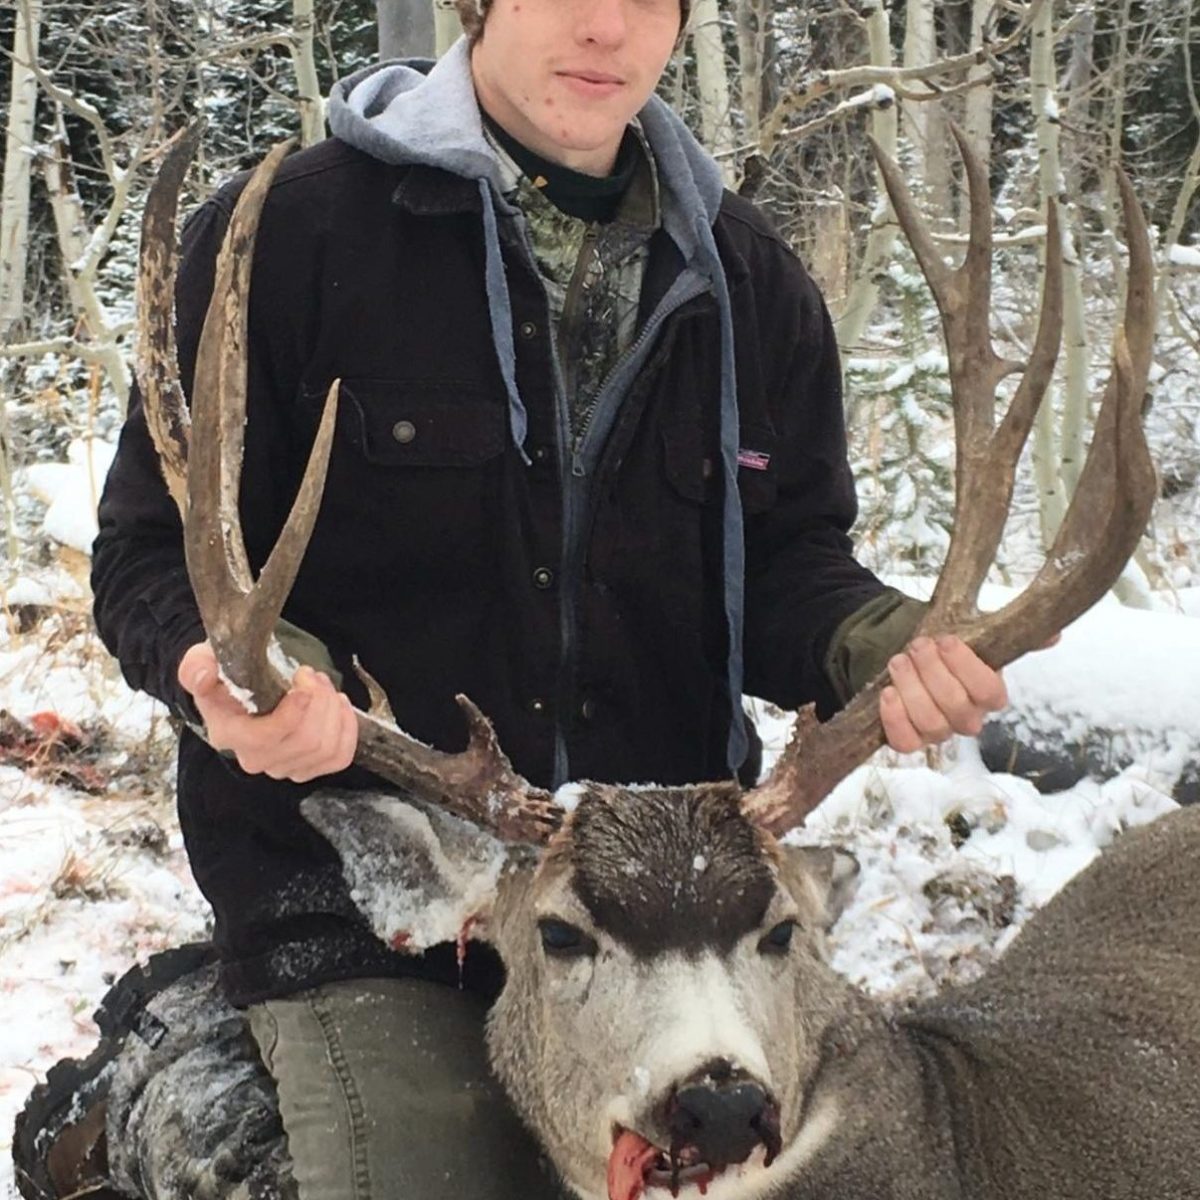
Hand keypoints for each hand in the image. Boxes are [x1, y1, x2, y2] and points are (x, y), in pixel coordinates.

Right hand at [178, 642, 357, 781]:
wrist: (239, 689)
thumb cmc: (225, 673)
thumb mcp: (204, 661)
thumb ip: (197, 666)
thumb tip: (202, 675)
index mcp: (230, 734)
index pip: (266, 738)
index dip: (293, 713)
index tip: (303, 681)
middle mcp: (255, 758)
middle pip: (306, 741)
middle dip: (320, 701)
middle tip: (311, 675)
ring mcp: (284, 767)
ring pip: (326, 748)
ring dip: (333, 710)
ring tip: (322, 685)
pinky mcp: (308, 766)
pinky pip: (339, 758)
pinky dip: (347, 729)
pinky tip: (339, 705)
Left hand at [879, 635, 1006, 752]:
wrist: (906, 659)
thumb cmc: (939, 647)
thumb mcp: (965, 630)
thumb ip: (989, 627)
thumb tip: (1027, 620)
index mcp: (989, 693)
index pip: (989, 691)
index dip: (966, 666)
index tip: (945, 641)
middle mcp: (968, 718)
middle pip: (956, 705)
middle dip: (932, 671)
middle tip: (918, 645)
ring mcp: (940, 732)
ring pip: (930, 722)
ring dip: (911, 687)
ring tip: (899, 661)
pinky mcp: (911, 741)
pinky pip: (905, 741)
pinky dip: (895, 717)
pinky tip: (888, 692)